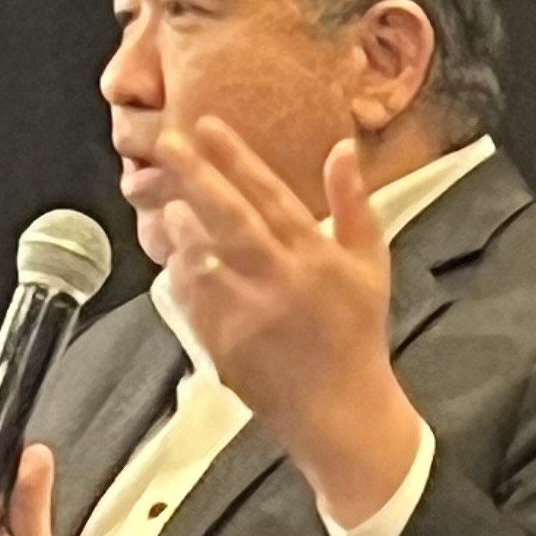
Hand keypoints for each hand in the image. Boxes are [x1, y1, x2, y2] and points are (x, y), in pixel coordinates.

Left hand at [145, 121, 426, 528]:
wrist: (339, 410)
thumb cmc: (355, 332)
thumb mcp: (370, 264)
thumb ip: (355, 204)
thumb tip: (342, 147)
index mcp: (317, 257)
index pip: (271, 196)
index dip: (237, 159)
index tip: (206, 125)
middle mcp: (280, 281)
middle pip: (230, 219)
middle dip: (195, 176)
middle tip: (165, 142)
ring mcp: (247, 314)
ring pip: (201, 256)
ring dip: (181, 225)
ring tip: (171, 204)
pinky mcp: (222, 343)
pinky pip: (190, 297)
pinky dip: (181, 271)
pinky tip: (178, 255)